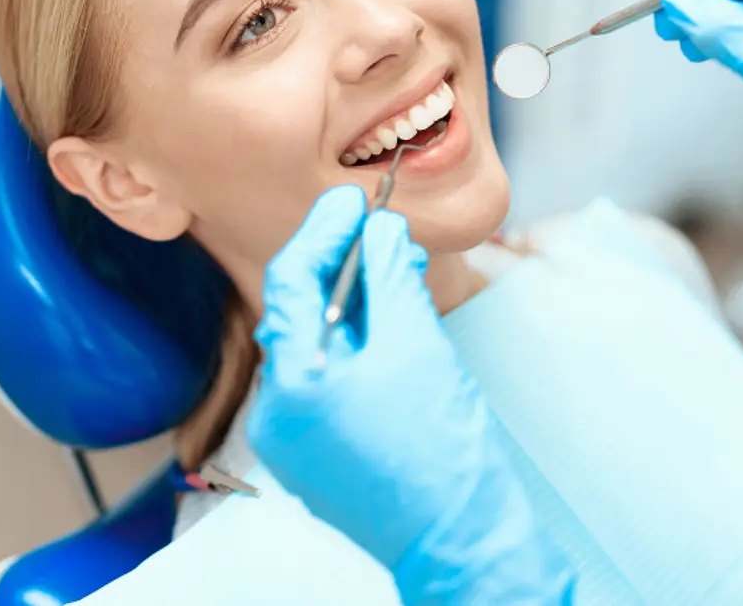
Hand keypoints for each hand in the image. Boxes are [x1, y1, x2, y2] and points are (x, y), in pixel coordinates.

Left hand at [248, 185, 573, 605]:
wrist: (464, 541)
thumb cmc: (441, 452)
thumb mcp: (415, 343)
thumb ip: (390, 275)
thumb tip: (379, 227)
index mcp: (290, 386)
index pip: (291, 282)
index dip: (323, 232)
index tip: (354, 201)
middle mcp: (278, 412)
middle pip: (302, 310)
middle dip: (343, 263)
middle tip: (380, 226)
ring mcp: (296, 435)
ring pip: (320, 341)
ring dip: (356, 299)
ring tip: (396, 265)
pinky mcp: (321, 448)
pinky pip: (331, 373)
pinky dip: (359, 337)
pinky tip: (391, 314)